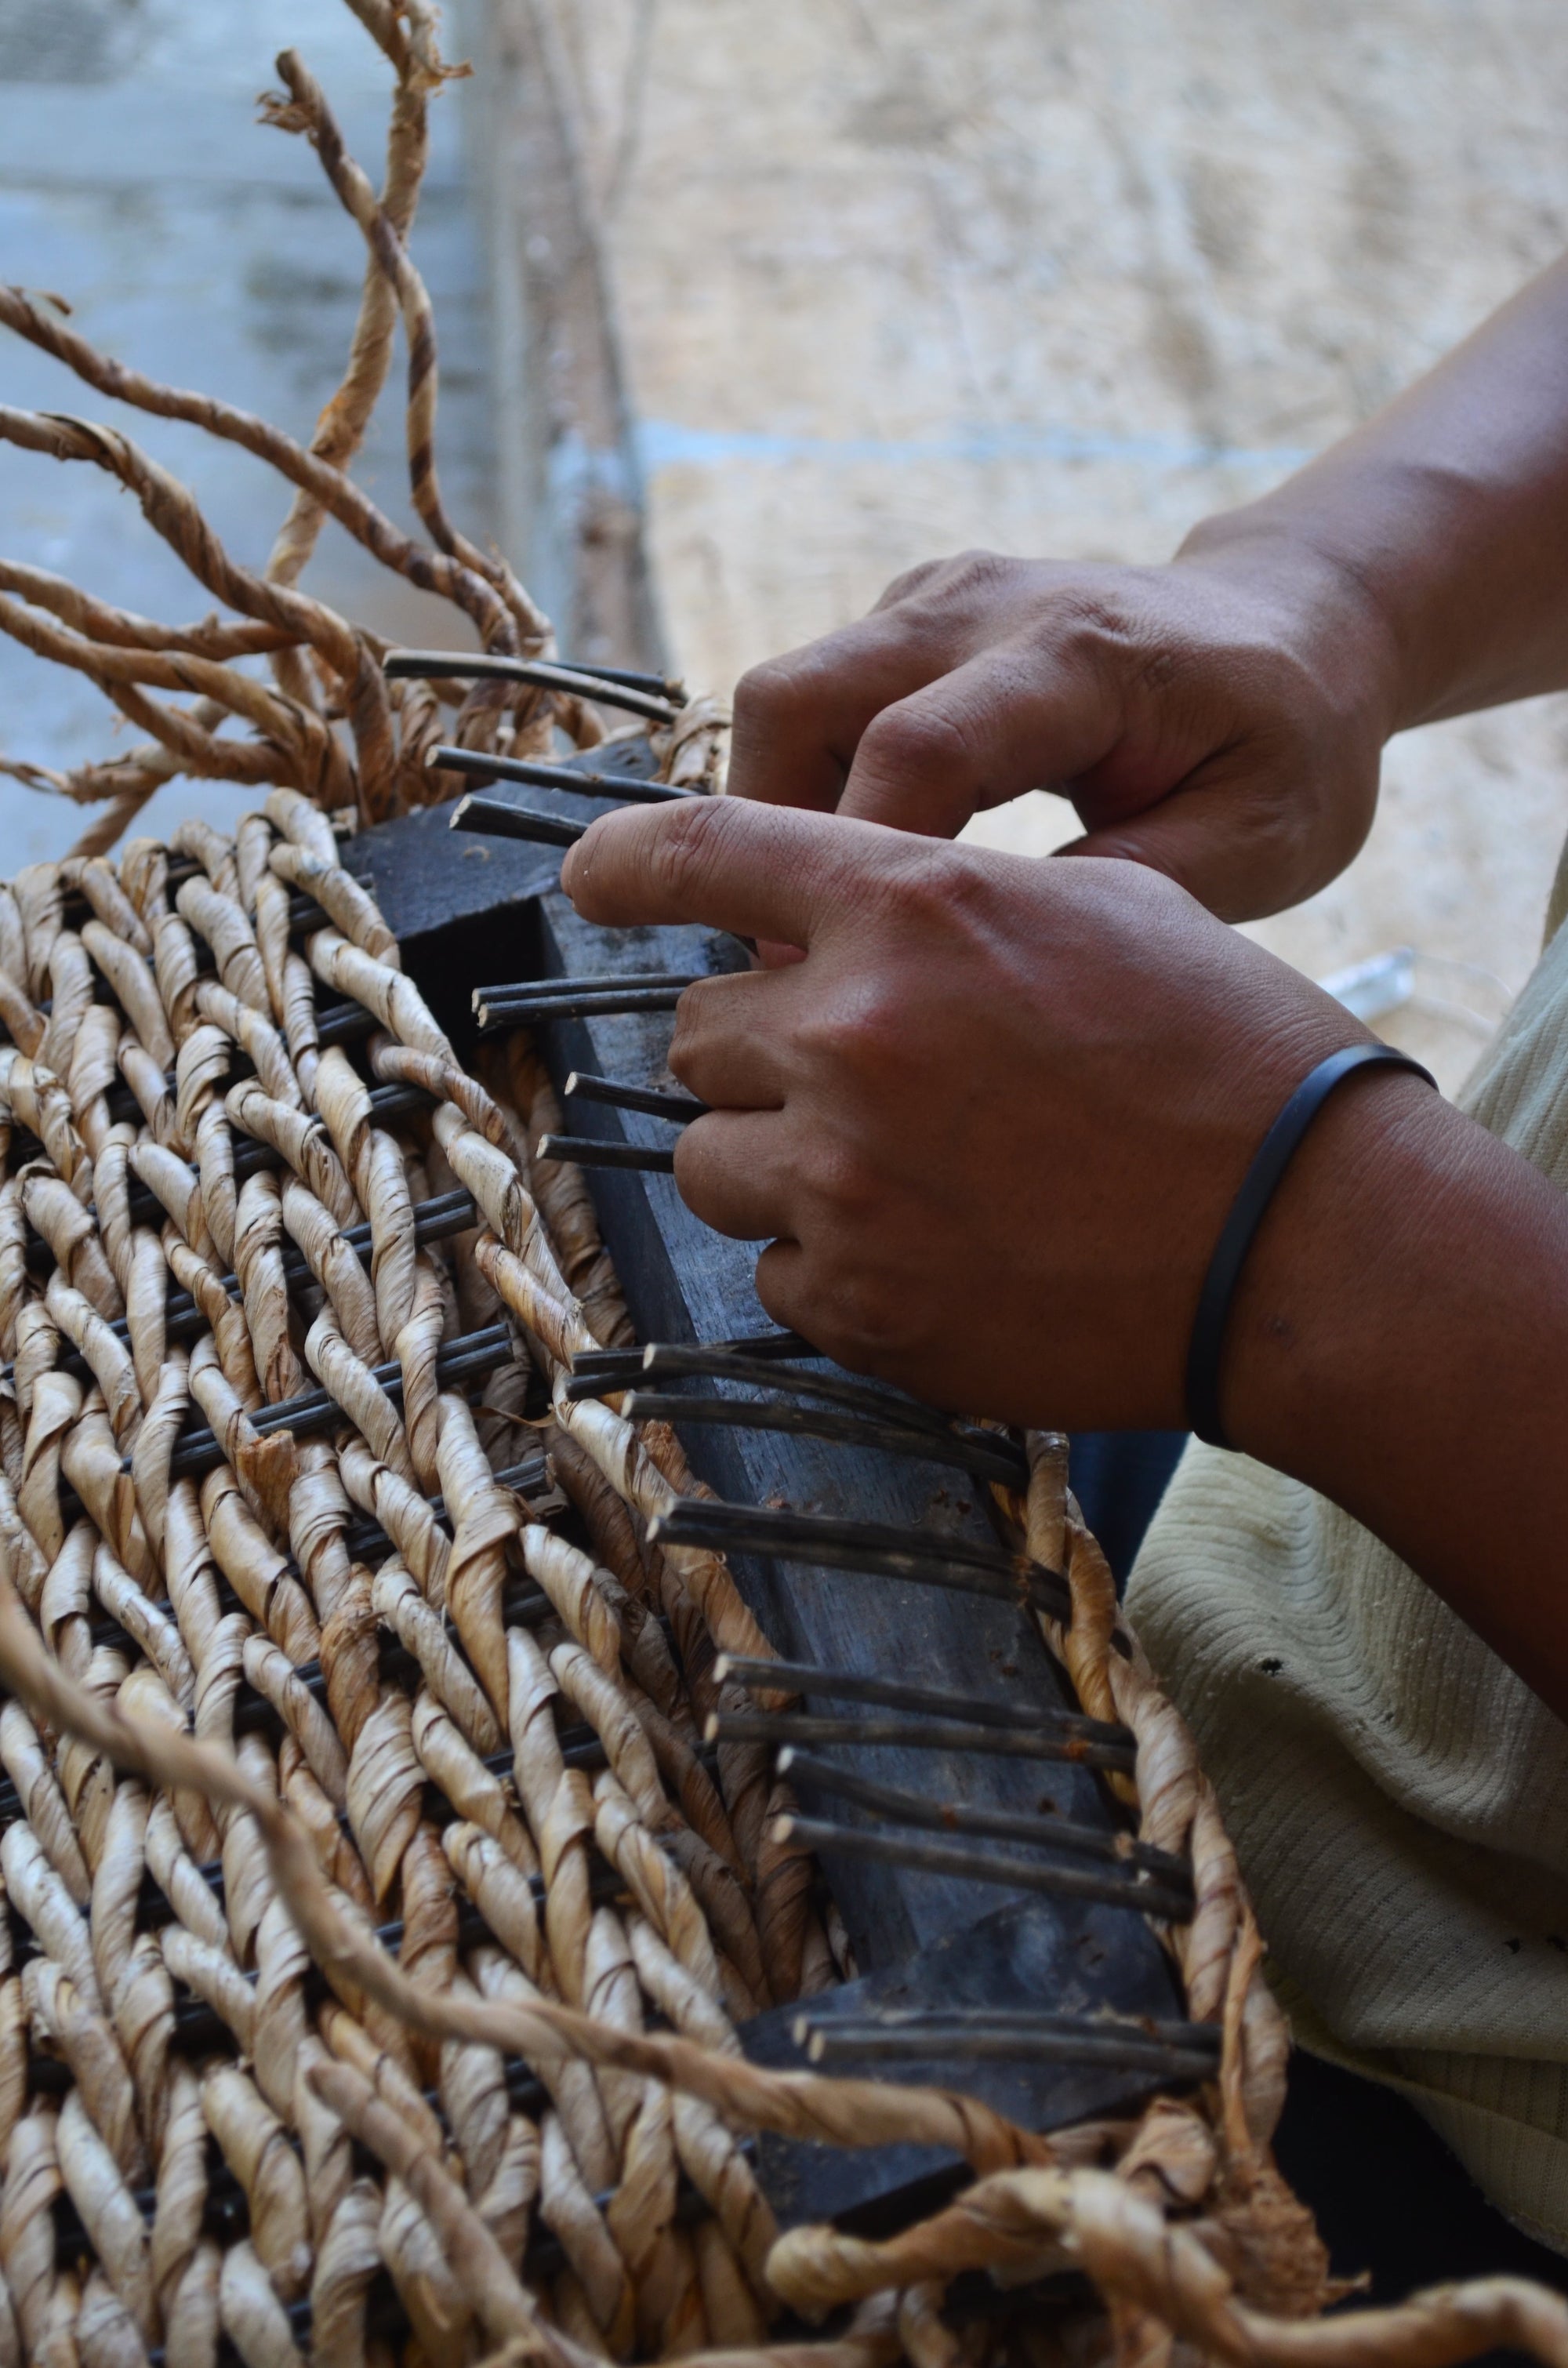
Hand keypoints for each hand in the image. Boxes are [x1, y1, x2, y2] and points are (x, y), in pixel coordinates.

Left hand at [560, 795, 1380, 1429]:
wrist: (1306, 1240)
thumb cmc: (1227, 1059)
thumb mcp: (1099, 910)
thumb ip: (940, 900)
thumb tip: (834, 919)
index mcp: (911, 903)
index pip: (699, 851)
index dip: (623, 859)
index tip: (589, 876)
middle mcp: (851, 1031)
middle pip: (697, 1032)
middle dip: (761, 1055)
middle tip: (868, 1080)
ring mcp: (843, 1179)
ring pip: (711, 1160)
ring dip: (778, 1162)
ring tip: (906, 1176)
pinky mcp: (857, 1304)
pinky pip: (772, 1274)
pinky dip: (830, 1265)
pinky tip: (939, 1252)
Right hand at [726, 536, 1399, 925]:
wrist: (1297, 628)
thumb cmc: (1285, 748)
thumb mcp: (1257, 845)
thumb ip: (1125, 895)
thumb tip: (985, 959)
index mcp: (1084, 656)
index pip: (915, 748)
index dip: (852, 868)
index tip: (830, 971)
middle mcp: (987, 603)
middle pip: (797, 701)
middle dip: (768, 838)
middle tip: (797, 955)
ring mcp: (938, 597)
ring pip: (782, 697)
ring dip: (776, 817)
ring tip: (823, 922)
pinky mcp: (913, 613)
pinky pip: (814, 700)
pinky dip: (805, 790)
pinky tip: (857, 873)